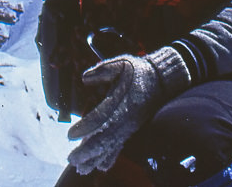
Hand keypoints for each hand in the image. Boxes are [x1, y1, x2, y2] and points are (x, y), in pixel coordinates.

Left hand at [67, 48, 189, 174]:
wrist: (161, 80)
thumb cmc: (138, 70)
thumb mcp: (122, 63)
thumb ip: (103, 69)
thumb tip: (85, 78)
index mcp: (122, 101)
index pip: (101, 118)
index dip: (86, 128)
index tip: (70, 135)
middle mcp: (125, 118)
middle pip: (105, 139)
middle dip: (88, 152)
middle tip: (71, 160)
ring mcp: (129, 126)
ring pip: (111, 146)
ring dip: (96, 158)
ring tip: (81, 168)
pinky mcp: (131, 129)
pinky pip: (120, 146)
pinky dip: (110, 158)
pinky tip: (101, 167)